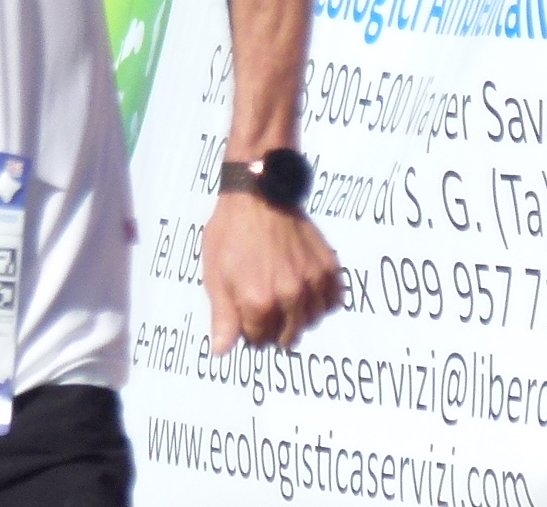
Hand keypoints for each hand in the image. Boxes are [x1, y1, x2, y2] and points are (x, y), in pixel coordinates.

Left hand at [203, 187, 342, 352]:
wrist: (257, 195)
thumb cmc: (230, 233)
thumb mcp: (214, 273)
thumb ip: (223, 316)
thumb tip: (222, 352)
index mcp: (259, 302)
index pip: (258, 340)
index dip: (249, 330)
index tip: (245, 315)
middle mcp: (289, 297)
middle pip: (287, 336)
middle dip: (273, 329)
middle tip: (264, 308)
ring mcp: (312, 283)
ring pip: (311, 322)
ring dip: (298, 318)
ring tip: (284, 301)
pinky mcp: (328, 268)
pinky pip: (332, 301)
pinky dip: (321, 303)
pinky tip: (306, 292)